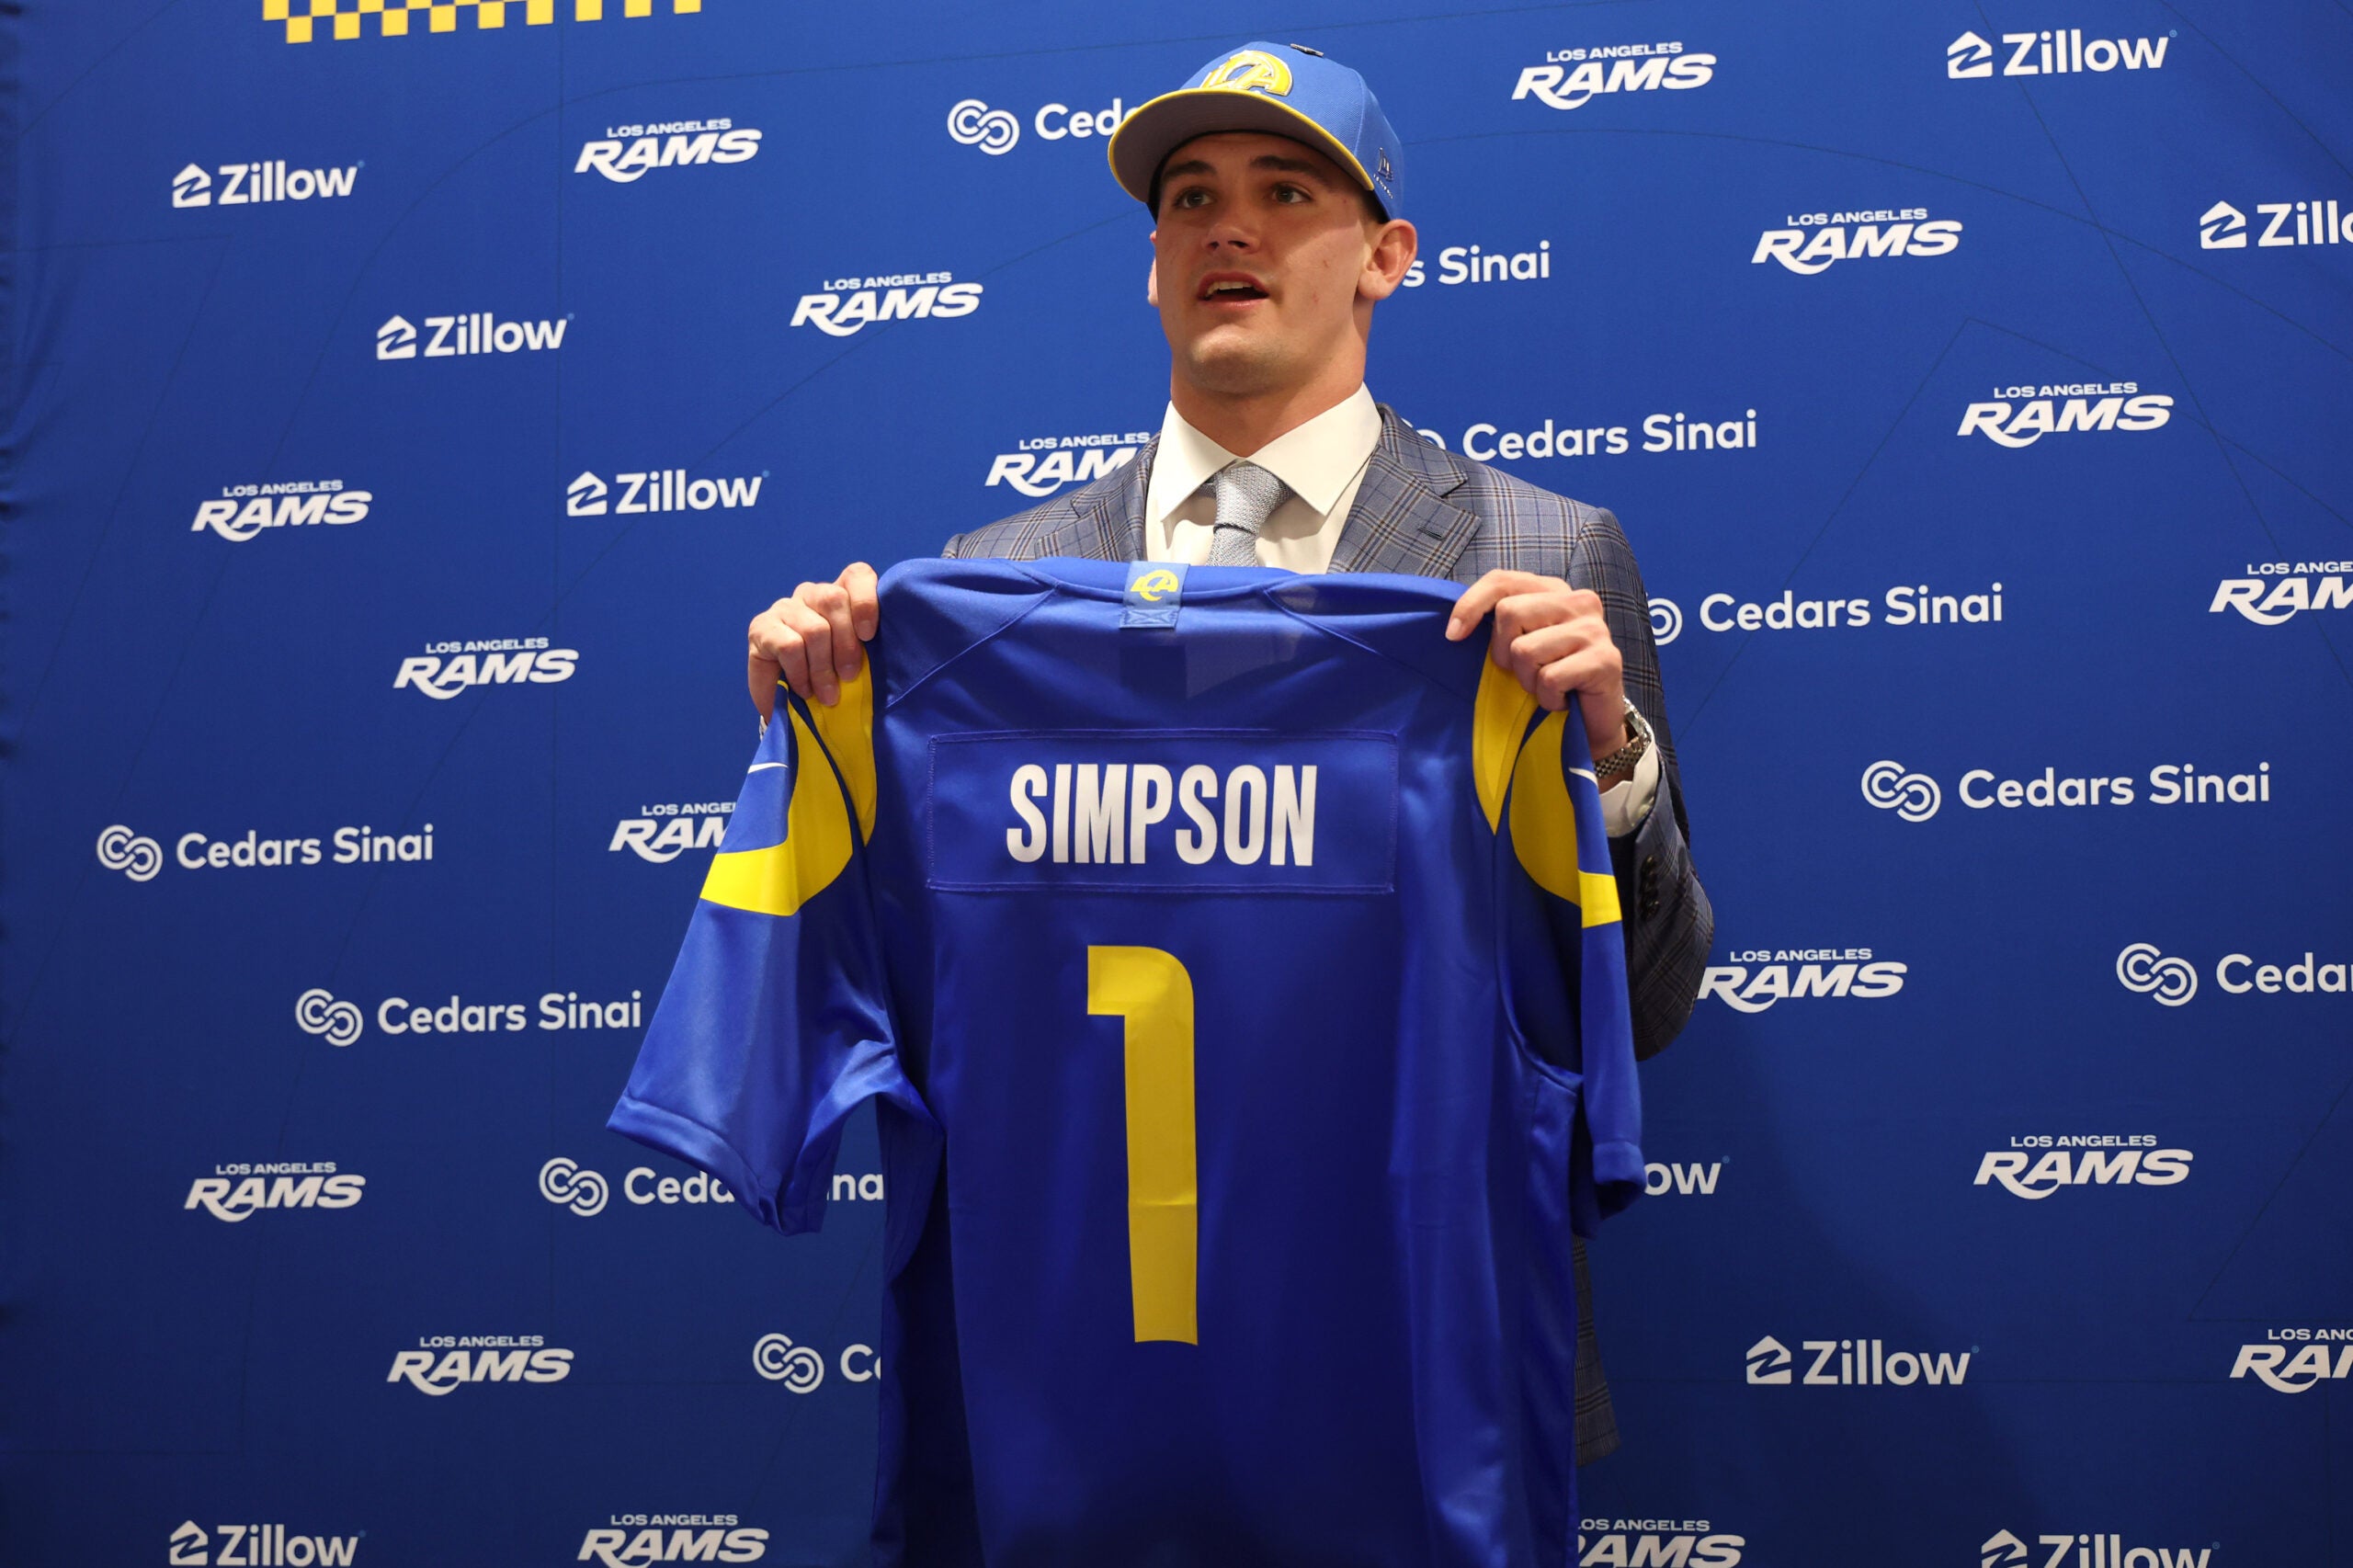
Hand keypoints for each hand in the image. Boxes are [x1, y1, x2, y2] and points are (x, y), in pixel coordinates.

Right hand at [747, 562, 878, 718]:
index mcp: (840, 595)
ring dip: (823, 668)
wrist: (789, 705)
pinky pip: (790, 646)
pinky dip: (801, 673)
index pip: (857, 575)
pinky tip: (804, 689)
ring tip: (828, 695)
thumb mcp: (856, 662)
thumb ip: (868, 647)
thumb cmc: (832, 680)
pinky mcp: (762, 627)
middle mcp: (812, 595)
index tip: (869, 636)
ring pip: (814, 628)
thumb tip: (892, 646)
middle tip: (849, 677)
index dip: (866, 601)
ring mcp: (785, 608)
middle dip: (846, 644)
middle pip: (835, 599)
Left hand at [1446, 570, 1626, 768]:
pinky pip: (1549, 679)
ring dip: (1528, 681)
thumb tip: (1454, 628)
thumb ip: (1498, 623)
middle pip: (1510, 612)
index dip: (1471, 605)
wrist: (1591, 722)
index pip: (1502, 580)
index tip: (1453, 636)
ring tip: (1547, 686)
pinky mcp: (1606, 660)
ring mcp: (1595, 629)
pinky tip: (1563, 699)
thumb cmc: (1549, 679)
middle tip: (1525, 672)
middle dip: (1504, 653)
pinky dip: (1547, 699)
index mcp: (1555, 590)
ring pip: (1526, 650)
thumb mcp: (1519, 644)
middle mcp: (1579, 601)